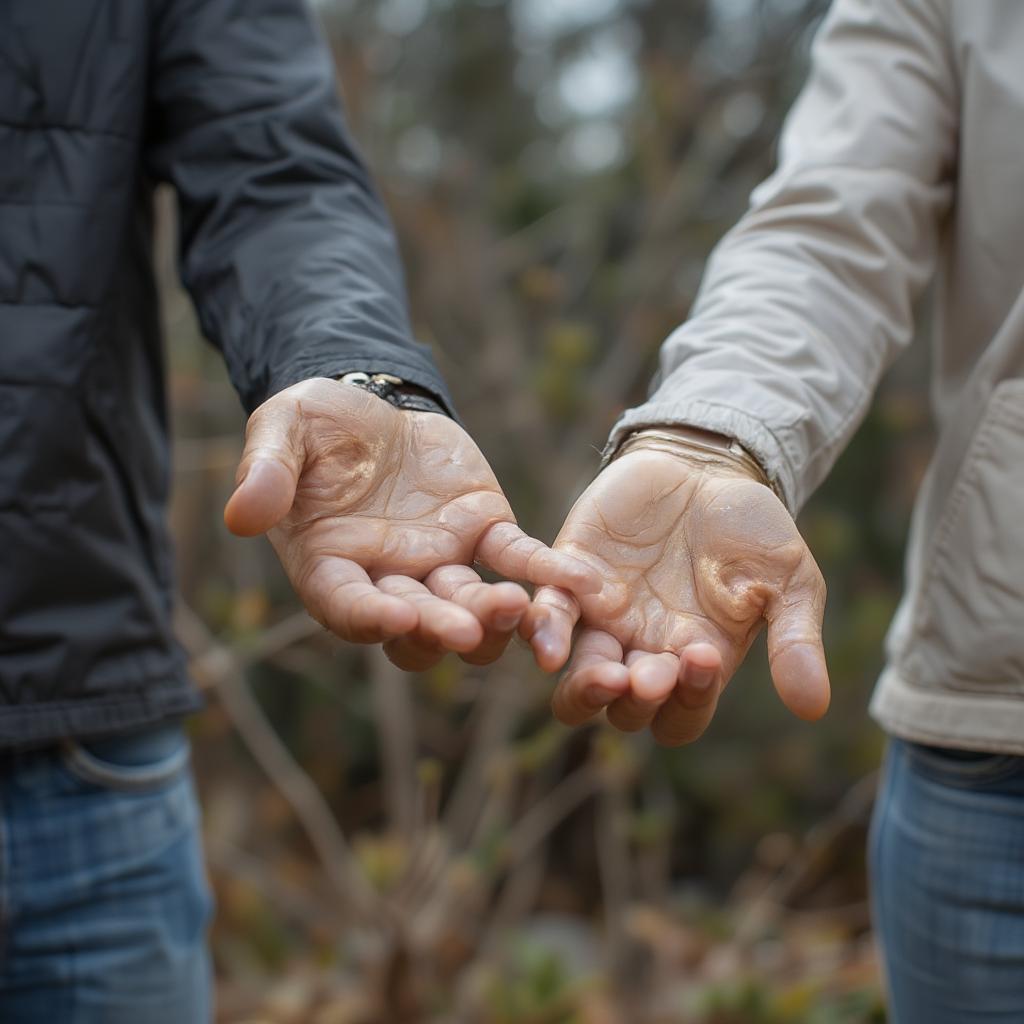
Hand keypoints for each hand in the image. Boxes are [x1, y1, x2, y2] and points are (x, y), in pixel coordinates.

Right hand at [224, 378, 598, 668]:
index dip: (368, 617)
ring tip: (521, 611)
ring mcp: (443, 564)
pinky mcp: (488, 536)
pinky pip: (519, 561)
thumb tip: (240, 516)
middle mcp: (390, 580)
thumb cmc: (314, 426)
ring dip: (497, 619)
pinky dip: (548, 573)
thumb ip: (267, 473)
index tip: (394, 617)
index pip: (346, 606)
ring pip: (473, 607)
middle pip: (416, 621)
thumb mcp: (282, 433)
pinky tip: (581, 583)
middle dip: (440, 628)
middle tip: (465, 631)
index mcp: (332, 568)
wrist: (370, 406)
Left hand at [523, 447, 828, 744]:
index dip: (689, 701)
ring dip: (582, 685)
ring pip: (576, 677)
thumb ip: (795, 640)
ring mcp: (602, 618)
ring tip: (600, 673)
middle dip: (632, 701)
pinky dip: (550, 617)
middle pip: (623, 709)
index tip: (703, 658)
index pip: (682, 714)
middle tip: (645, 677)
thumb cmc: (752, 528)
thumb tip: (814, 709)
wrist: (707, 466)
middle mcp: (643, 651)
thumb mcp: (789, 581)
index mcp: (694, 662)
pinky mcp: (568, 575)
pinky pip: (550, 610)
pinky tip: (564, 604)